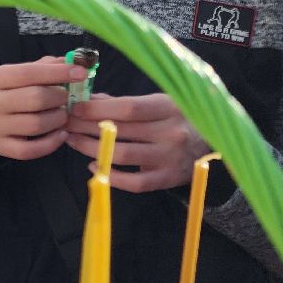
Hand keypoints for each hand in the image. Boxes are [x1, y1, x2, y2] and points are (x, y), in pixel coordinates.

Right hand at [0, 57, 84, 159]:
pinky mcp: (2, 147)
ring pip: (36, 125)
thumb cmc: (5, 93)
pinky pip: (32, 149)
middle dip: (59, 97)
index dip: (58, 73)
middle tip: (66, 98)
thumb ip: (43, 67)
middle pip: (35, 99)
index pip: (29, 73)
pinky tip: (60, 134)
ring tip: (62, 115)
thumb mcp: (16, 75)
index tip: (81, 73)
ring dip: (58, 119)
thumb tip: (74, 63)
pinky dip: (52, 143)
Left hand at [66, 94, 209, 191]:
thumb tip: (89, 99)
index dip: (97, 108)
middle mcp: (172, 133)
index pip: (128, 108)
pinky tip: (93, 165)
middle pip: (120, 132)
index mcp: (169, 108)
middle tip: (65, 123)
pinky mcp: (167, 179)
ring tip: (72, 140)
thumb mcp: (160, 102)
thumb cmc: (180, 117)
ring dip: (91, 148)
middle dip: (86, 127)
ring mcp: (170, 158)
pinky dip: (110, 175)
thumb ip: (125, 102)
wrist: (216, 141)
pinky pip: (134, 183)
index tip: (75, 107)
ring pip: (122, 156)